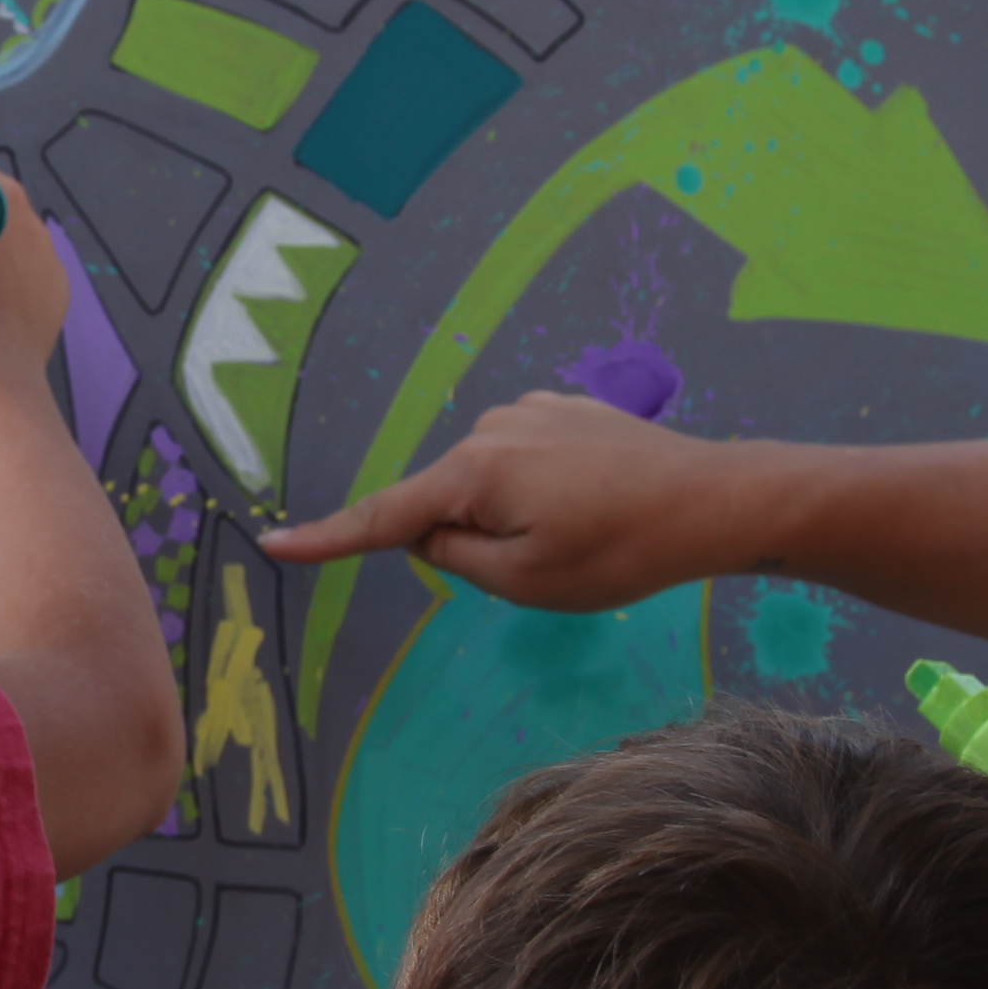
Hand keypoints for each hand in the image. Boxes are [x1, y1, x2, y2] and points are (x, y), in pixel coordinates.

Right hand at [253, 390, 750, 607]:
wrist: (713, 500)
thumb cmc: (620, 552)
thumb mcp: (525, 582)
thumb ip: (458, 559)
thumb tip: (431, 532)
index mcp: (472, 474)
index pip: (383, 518)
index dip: (327, 539)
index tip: (274, 545)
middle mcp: (490, 427)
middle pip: (447, 501)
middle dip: (476, 536)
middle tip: (552, 563)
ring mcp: (531, 410)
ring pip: (490, 482)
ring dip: (515, 512)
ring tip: (586, 531)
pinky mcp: (566, 407)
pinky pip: (528, 459)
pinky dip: (545, 487)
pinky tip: (598, 500)